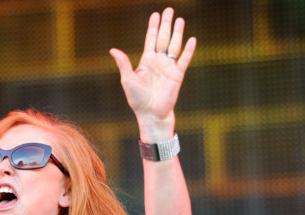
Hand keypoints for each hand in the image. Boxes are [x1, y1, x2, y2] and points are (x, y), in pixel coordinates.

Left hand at [110, 8, 195, 135]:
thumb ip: (124, 64)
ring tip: (180, 19)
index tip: (155, 14)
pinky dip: (188, 50)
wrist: (151, 114)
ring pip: (174, 46)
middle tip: (169, 10)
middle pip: (163, 38)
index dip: (153, 27)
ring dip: (177, 33)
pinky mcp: (178, 75)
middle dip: (166, 24)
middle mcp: (158, 61)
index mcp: (146, 61)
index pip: (150, 39)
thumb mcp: (127, 80)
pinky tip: (191, 39)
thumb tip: (113, 49)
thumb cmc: (137, 99)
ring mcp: (169, 67)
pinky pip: (184, 60)